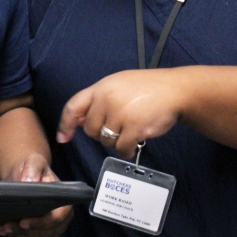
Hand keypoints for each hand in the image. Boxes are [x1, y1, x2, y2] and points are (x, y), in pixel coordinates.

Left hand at [0, 153, 72, 236]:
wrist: (24, 176)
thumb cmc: (32, 169)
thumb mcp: (33, 162)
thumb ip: (32, 169)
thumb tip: (29, 181)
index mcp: (63, 202)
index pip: (56, 218)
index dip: (40, 223)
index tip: (23, 222)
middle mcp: (61, 219)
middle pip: (45, 234)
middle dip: (25, 232)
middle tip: (7, 226)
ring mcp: (51, 230)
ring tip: (5, 228)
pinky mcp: (41, 236)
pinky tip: (7, 233)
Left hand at [57, 69, 186, 157]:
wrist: (174, 89)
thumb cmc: (146, 87)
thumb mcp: (117, 85)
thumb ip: (98, 100)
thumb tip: (79, 121)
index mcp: (100, 88)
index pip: (73, 106)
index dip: (65, 124)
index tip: (63, 137)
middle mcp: (106, 99)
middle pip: (90, 129)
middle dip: (100, 134)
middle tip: (117, 128)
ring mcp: (120, 113)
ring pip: (105, 141)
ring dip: (116, 142)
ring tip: (129, 130)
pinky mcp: (134, 127)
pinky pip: (121, 148)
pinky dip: (126, 150)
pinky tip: (134, 143)